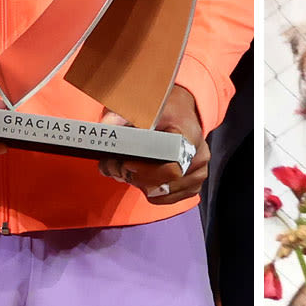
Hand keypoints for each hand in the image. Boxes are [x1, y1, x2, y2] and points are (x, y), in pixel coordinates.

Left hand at [96, 85, 207, 205]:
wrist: (182, 112)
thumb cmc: (165, 110)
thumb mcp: (144, 107)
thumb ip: (123, 116)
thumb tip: (106, 126)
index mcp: (190, 137)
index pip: (172, 167)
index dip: (147, 171)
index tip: (126, 163)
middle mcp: (199, 158)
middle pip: (166, 184)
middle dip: (136, 179)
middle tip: (116, 166)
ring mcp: (198, 173)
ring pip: (164, 194)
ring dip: (140, 185)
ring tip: (125, 169)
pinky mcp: (193, 184)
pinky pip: (168, 198)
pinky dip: (150, 191)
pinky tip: (139, 176)